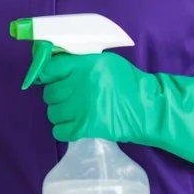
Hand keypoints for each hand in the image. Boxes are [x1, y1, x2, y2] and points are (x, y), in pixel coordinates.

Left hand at [22, 41, 153, 142]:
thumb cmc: (127, 82)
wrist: (146, 107)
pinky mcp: (84, 128)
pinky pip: (59, 131)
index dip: (46, 74)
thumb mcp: (105, 62)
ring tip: (74, 111)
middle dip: (57, 95)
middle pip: (49, 93)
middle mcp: (78, 86)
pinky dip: (64, 129)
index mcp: (84, 66)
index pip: (49, 69)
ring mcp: (80, 108)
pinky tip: (75, 124)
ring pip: (52, 112)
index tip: (49, 78)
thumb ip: (80, 62)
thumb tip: (54, 65)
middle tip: (69, 97)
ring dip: (60, 113)